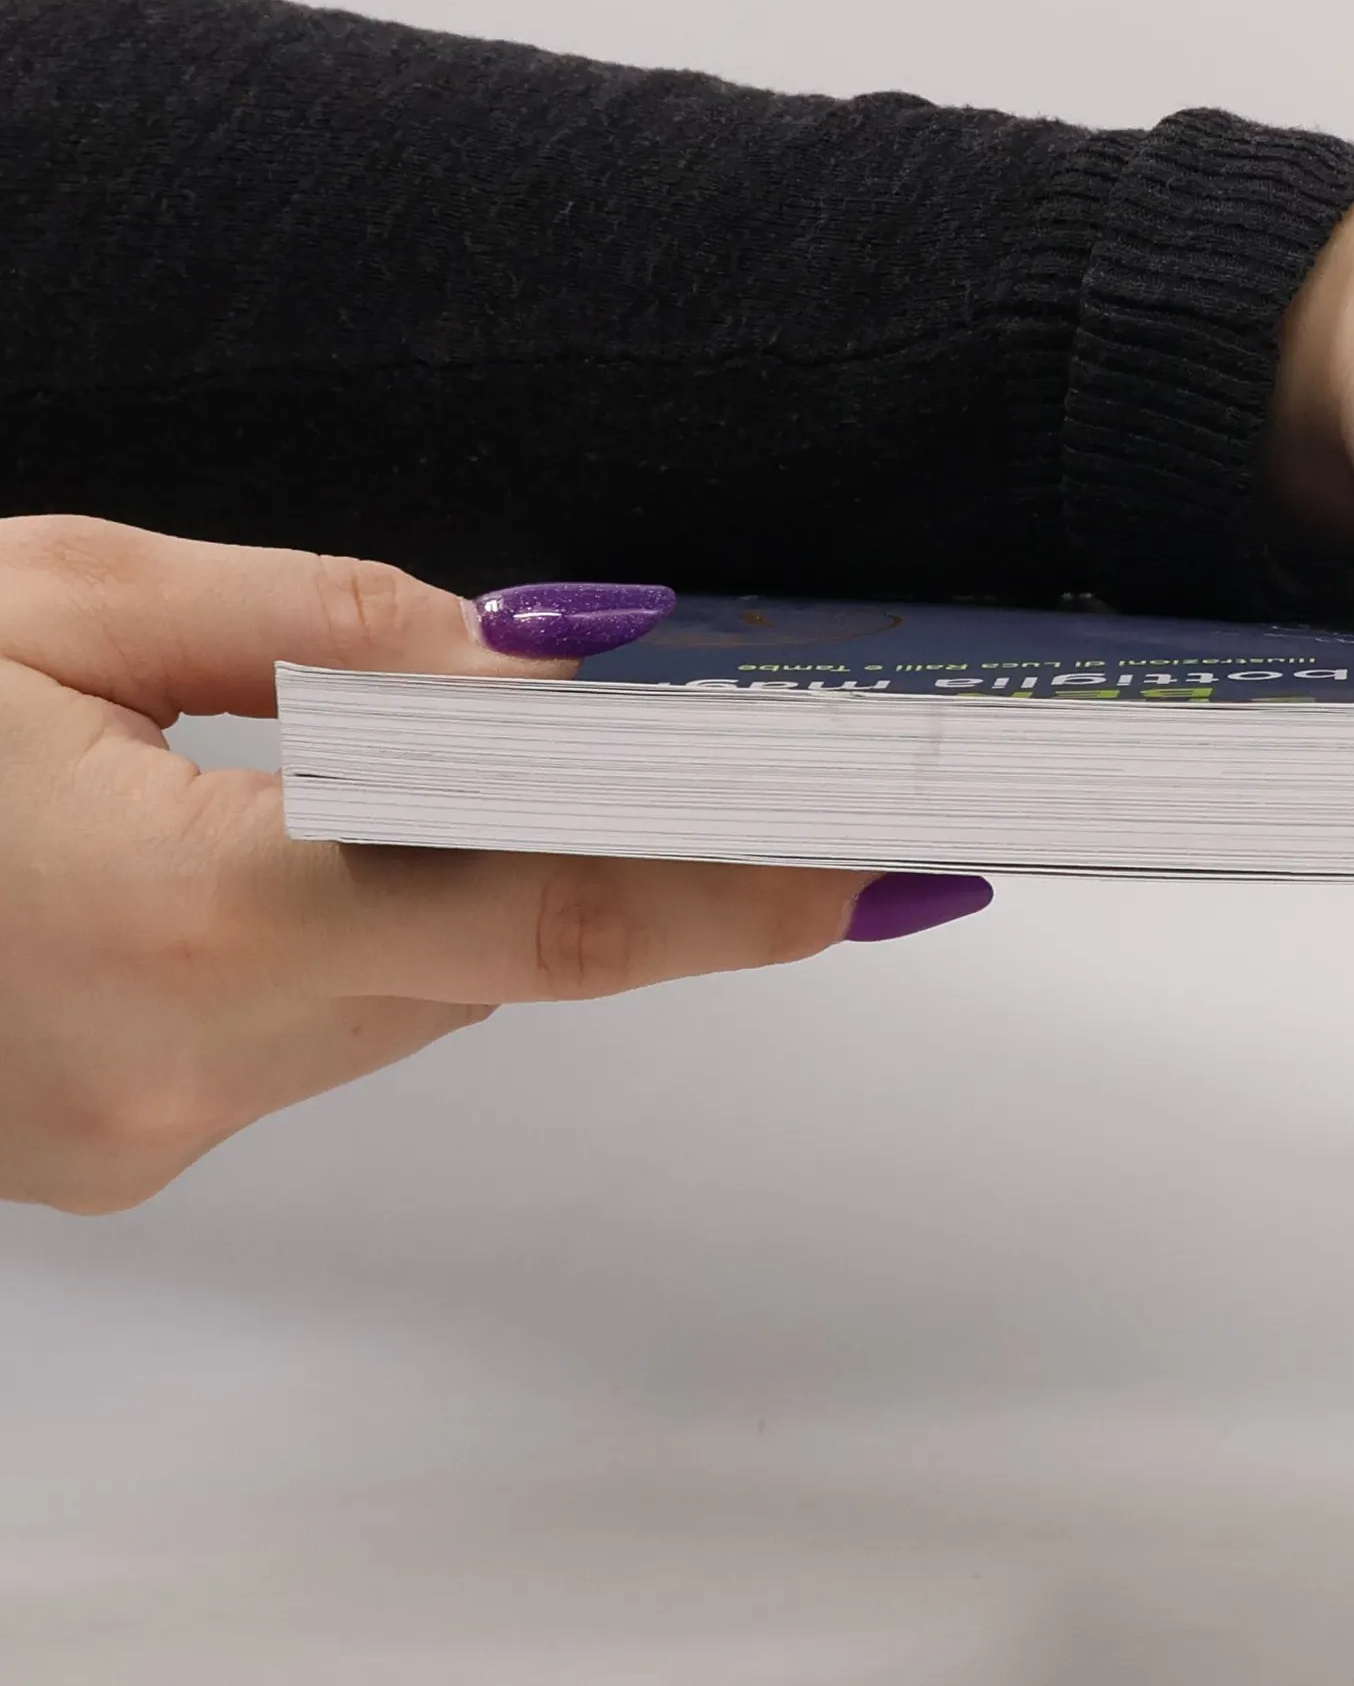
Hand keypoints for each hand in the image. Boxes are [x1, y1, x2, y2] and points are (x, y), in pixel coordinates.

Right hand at [0, 518, 980, 1213]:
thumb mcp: (56, 598)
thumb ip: (322, 632)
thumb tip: (531, 666)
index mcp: (168, 915)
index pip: (546, 910)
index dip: (741, 887)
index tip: (887, 865)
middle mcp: (171, 1065)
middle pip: (492, 951)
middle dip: (613, 854)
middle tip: (754, 774)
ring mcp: (141, 1130)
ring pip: (413, 991)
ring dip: (465, 879)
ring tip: (487, 768)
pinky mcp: (118, 1140)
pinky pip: (324, 1021)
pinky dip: (371, 928)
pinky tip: (339, 838)